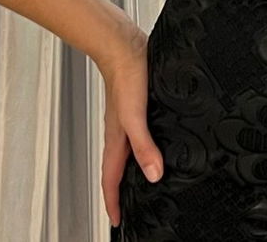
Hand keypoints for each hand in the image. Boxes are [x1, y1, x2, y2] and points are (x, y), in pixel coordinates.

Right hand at [96, 25, 163, 228]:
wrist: (124, 44)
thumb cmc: (126, 76)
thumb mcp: (135, 116)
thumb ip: (143, 145)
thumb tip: (153, 174)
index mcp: (116, 139)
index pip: (111, 179)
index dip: (113, 202)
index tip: (117, 221)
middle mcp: (120, 132)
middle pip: (117, 169)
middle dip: (120, 191)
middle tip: (127, 208)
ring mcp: (128, 119)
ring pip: (127, 152)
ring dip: (130, 169)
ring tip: (140, 182)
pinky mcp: (137, 105)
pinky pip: (137, 135)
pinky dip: (142, 146)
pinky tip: (155, 141)